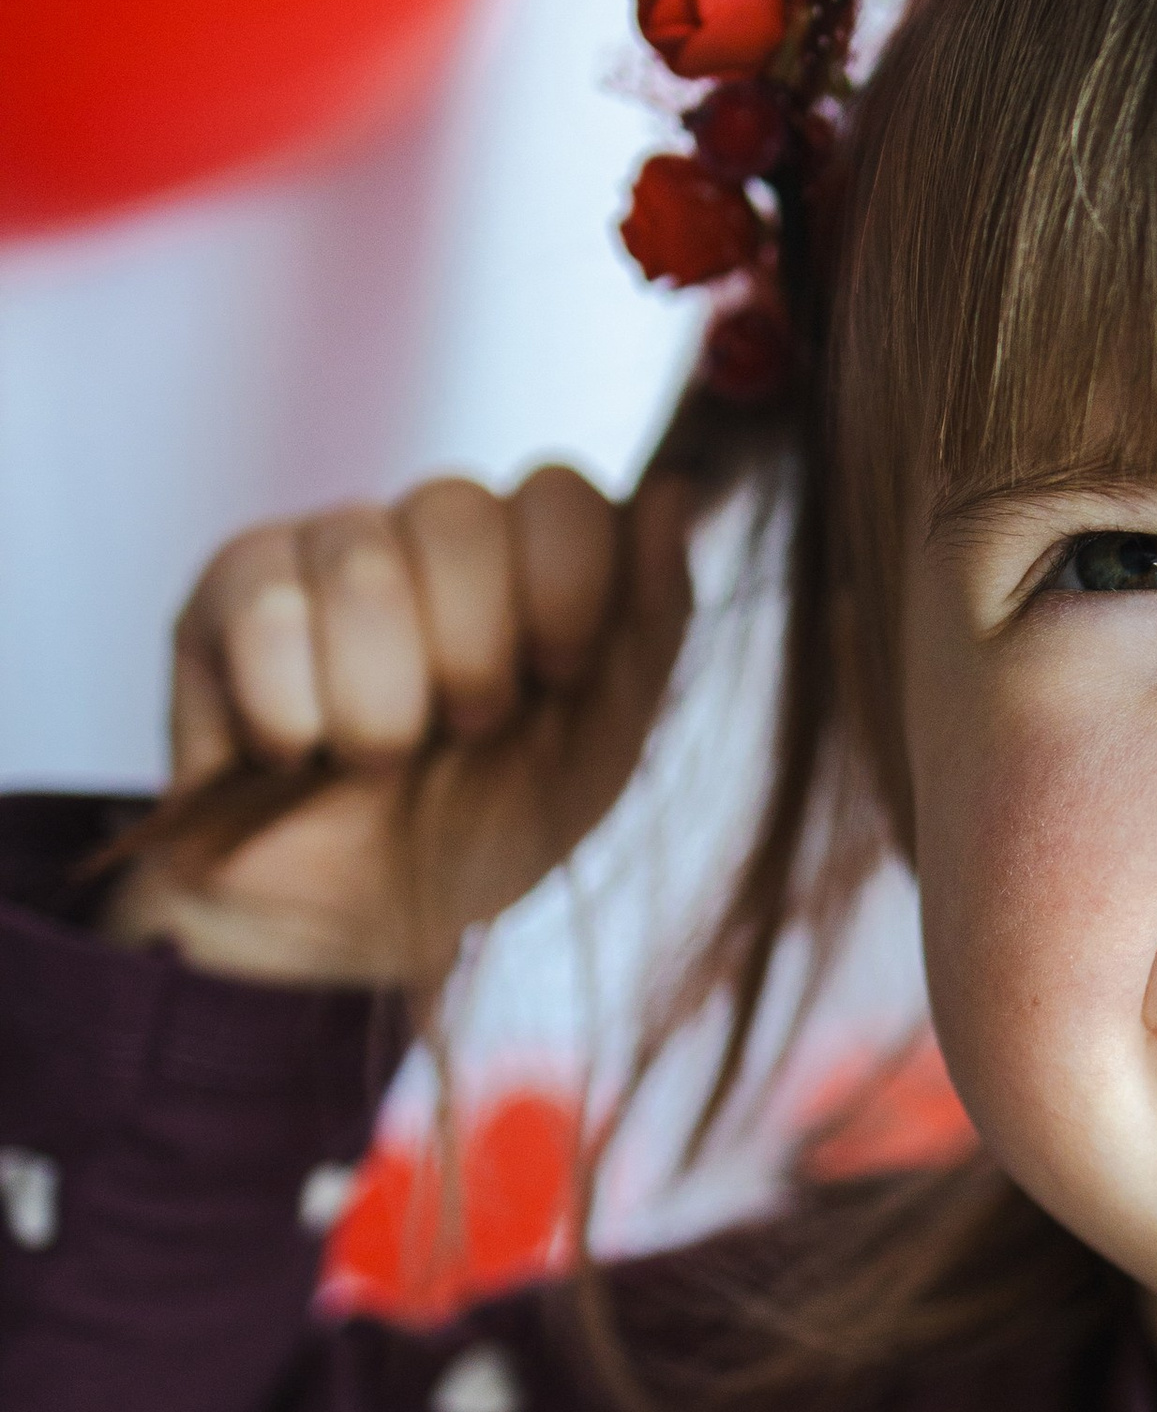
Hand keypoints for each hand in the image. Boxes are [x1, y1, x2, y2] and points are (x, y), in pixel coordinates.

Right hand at [107, 465, 693, 989]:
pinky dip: (291, 716)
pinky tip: (294, 751)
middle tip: (462, 733)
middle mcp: (430, 527)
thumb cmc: (491, 821)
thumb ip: (651, 617)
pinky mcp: (228, 589)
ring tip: (375, 756)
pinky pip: (265, 614)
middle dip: (470, 659)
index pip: (559, 489)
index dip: (563, 590)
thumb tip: (674, 487)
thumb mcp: (601, 741)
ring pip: (361, 571)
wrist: (360, 924)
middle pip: (456, 511)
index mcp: (533, 552)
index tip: (557, 679)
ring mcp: (325, 546)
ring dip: (380, 709)